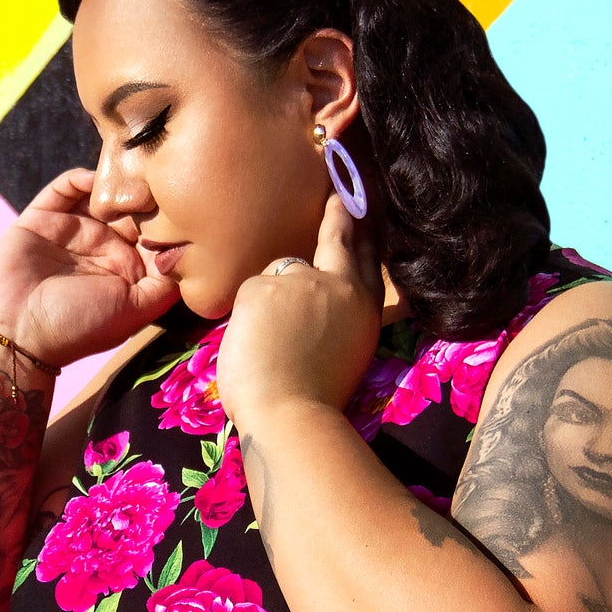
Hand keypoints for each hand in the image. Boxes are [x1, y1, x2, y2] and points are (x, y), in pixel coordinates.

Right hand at [0, 168, 180, 364]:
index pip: (153, 232)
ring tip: (127, 175)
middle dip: (144, 193)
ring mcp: (71, 231)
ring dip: (115, 183)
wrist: (18, 334)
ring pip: (100, 194)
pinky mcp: (42, 218)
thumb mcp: (136, 310)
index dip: (166, 218)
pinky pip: (65, 188)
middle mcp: (101, 247)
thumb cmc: (79, 328)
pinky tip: (95, 181)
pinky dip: (81, 178)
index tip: (178, 204)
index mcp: (125, 269)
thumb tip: (188, 251)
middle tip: (155, 178)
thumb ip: (165, 283)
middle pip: (130, 207)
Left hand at [215, 193, 383, 433]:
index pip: (364, 258)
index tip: (362, 211)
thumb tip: (310, 303)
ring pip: (278, 276)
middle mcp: (338, 286)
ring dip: (271, 303)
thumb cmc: (313, 399)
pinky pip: (250, 293)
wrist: (291, 415)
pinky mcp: (264, 285)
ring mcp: (301, 281)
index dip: (363, 232)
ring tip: (271, 346)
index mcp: (363, 308)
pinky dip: (247, 317)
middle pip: (336, 241)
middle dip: (339, 215)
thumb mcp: (344, 351)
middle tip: (339, 196)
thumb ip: (333, 318)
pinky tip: (254, 343)